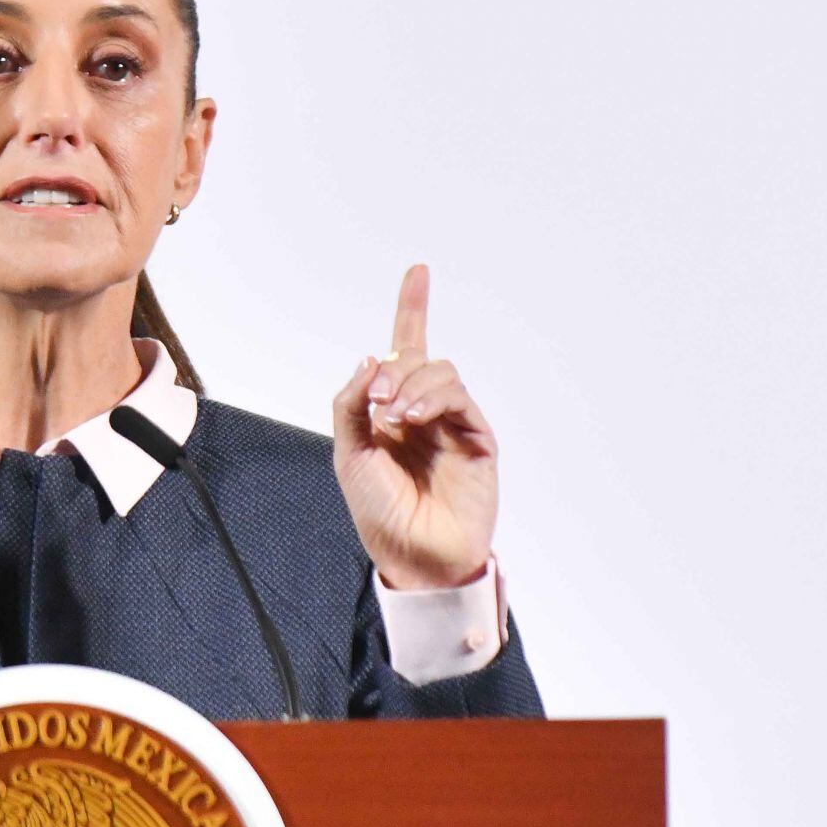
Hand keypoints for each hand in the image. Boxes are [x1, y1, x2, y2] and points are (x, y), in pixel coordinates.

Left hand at [331, 263, 497, 589]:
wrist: (414, 556)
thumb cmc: (380, 512)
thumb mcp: (349, 454)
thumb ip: (352, 404)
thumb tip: (371, 358)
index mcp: (391, 410)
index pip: (405, 349)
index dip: (413, 308)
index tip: (419, 270)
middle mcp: (424, 410)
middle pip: (418, 357)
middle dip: (395, 369)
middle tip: (377, 402)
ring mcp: (452, 423)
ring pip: (440, 372)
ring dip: (412, 384)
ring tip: (394, 417)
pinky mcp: (477, 439)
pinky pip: (458, 397)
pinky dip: (433, 398)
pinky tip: (412, 418)